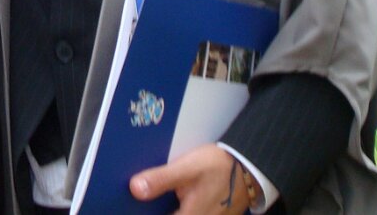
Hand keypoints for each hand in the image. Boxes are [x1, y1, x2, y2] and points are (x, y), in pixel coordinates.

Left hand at [130, 143, 255, 214]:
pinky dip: (176, 205)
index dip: (141, 212)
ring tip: (151, 193)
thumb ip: (161, 180)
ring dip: (165, 205)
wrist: (248, 167)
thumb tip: (134, 189)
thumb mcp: (188, 168)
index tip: (128, 205)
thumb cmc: (219, 167)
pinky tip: (171, 194)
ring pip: (175, 213)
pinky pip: (185, 212)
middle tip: (138, 194)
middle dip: (153, 207)